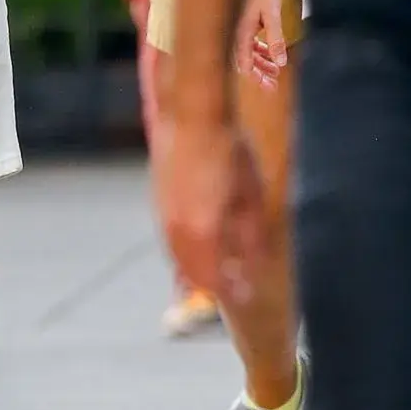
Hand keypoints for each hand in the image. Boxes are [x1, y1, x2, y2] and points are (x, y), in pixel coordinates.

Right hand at [159, 114, 269, 307]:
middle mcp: (177, 230)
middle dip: (212, 283)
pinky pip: (170, 239)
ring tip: (221, 265)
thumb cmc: (229, 149)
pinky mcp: (157, 202)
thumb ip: (250, 235)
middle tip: (236, 282)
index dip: (230, 292)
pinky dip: (185, 250)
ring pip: (176, 257)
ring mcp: (163, 215)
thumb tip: (253, 266)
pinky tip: (201, 241)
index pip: (213, 279)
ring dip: (196, 267)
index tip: (247, 295)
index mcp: (203, 231)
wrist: (190, 114)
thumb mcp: (250, 194)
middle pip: (191, 273)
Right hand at [234, 0, 287, 89]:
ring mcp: (238, 27)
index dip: (256, 77)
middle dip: (259, 73)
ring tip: (275, 69)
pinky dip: (259, 49)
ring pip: (247, 52)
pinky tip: (270, 52)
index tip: (270, 87)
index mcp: (240, 33)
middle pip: (244, 61)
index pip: (244, 64)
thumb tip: (281, 62)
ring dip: (260, 61)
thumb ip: (275, 38)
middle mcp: (235, 32)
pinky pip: (248, 42)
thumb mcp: (272, 13)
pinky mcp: (242, 21)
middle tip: (273, 85)